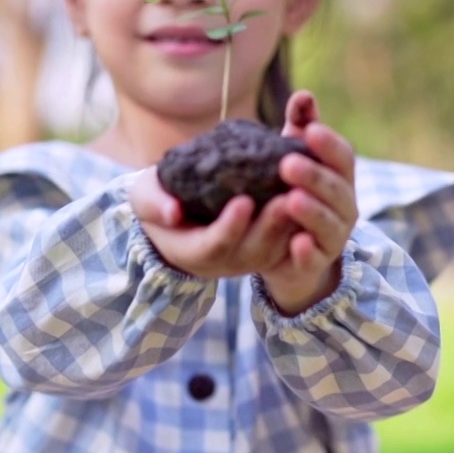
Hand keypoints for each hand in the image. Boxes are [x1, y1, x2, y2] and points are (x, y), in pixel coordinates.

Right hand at [129, 168, 296, 278]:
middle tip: (287, 198)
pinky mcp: (265, 246)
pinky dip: (298, 220)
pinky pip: (286, 239)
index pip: (215, 244)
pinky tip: (308, 192)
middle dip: (270, 226)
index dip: (230, 226)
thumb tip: (172, 212)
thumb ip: (154, 203)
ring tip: (304, 194)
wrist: (175, 213)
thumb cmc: (158, 202)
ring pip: (274, 248)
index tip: (243, 201)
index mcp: (194, 251)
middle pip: (252, 250)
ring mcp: (247, 256)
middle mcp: (225, 260)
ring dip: (291, 224)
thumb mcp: (145, 199)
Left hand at [258, 91, 358, 314]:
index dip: (329, 144)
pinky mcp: (316, 263)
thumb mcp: (294, 159)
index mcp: (340, 178)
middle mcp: (344, 206)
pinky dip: (307, 251)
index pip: (343, 157)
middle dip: (314, 176)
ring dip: (312, 211)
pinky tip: (296, 243)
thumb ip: (301, 127)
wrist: (288, 254)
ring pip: (328, 223)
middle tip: (287, 164)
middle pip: (336, 189)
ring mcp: (333, 236)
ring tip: (290, 200)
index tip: (311, 130)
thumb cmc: (293, 194)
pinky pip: (315, 258)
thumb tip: (303, 94)